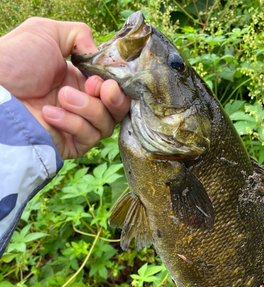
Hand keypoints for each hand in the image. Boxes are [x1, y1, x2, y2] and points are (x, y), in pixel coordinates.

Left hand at [0, 17, 129, 159]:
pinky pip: (88, 139)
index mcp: (79, 80)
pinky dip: (72, 124)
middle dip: (114, 99)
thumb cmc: (15, 61)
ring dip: (87, 109)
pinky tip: (50, 113)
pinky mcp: (69, 145)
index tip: (101, 79)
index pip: (113, 89)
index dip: (114, 85)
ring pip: (105, 126)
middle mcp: (82, 105)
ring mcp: (76, 127)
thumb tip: (99, 55)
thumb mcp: (46, 33)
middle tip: (97, 88)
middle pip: (117, 111)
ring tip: (62, 97)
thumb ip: (79, 35)